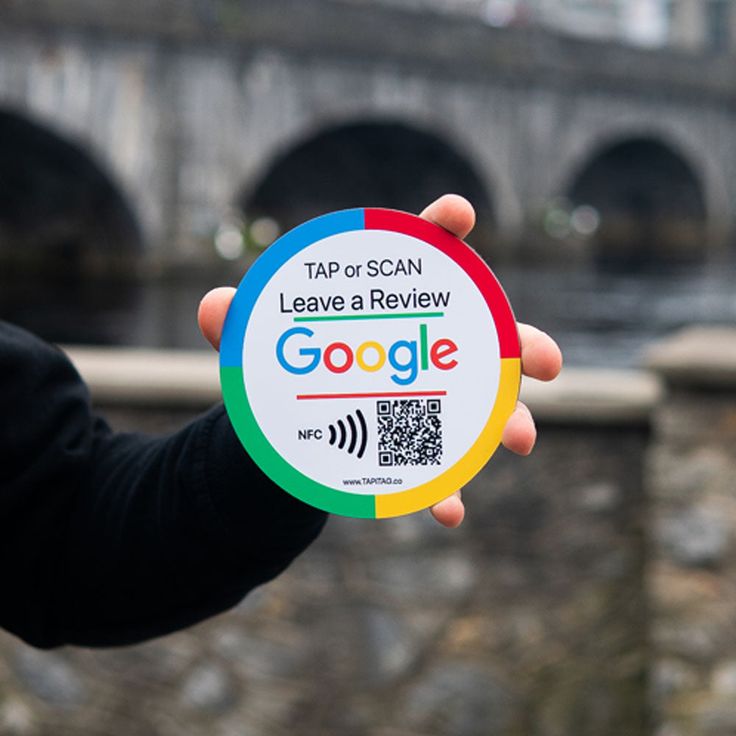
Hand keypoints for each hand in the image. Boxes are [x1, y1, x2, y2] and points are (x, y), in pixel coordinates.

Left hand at [198, 195, 561, 527]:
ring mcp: (430, 395)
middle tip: (546, 359)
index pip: (421, 252)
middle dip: (520, 340)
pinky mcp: (415, 442)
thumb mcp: (263, 343)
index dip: (442, 228)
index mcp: (391, 300)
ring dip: (507, 420)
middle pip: (482, 332)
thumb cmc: (291, 361)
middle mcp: (425, 343)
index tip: (458, 213)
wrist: (292, 417)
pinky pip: (440, 469)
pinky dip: (445, 491)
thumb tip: (214, 309)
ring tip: (521, 438)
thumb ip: (242, 323)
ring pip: (481, 404)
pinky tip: (449, 514)